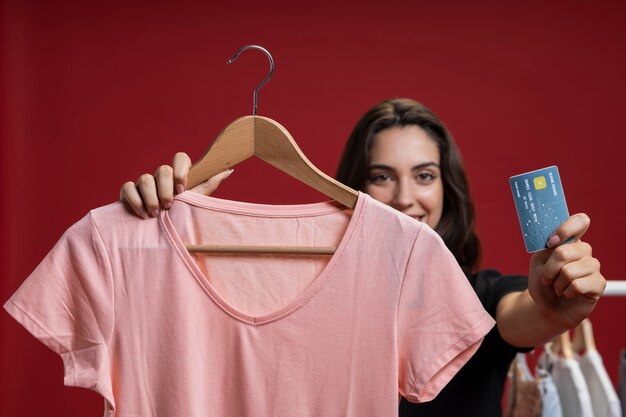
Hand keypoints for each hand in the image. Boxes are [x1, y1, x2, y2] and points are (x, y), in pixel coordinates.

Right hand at [119, 152, 233, 217]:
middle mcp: (160, 177)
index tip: (182, 189)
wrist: (159, 237)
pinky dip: (136, 202)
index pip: (180, 157)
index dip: (180, 170)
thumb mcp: (195, 202)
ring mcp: (144, 183)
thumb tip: (228, 170)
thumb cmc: (179, 217)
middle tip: (169, 206)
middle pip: (162, 169)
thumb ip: (208, 186)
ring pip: (145, 178)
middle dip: (166, 190)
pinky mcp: (128, 192)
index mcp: (178, 176)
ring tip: (157, 214)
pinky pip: (128, 188)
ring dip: (152, 199)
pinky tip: (144, 215)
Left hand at [527, 213, 605, 328]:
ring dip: (557, 283)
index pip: (580, 221)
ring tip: (558, 287)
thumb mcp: (538, 263)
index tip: (551, 242)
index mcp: (570, 241)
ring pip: (569, 271)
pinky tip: (568, 294)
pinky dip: (566, 292)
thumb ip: (547, 250)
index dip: (567, 228)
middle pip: (565, 251)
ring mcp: (593, 266)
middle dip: (549, 269)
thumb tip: (556, 244)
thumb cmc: (543, 283)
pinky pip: (578, 285)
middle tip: (547, 278)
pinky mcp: (599, 283)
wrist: (547, 307)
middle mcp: (584, 251)